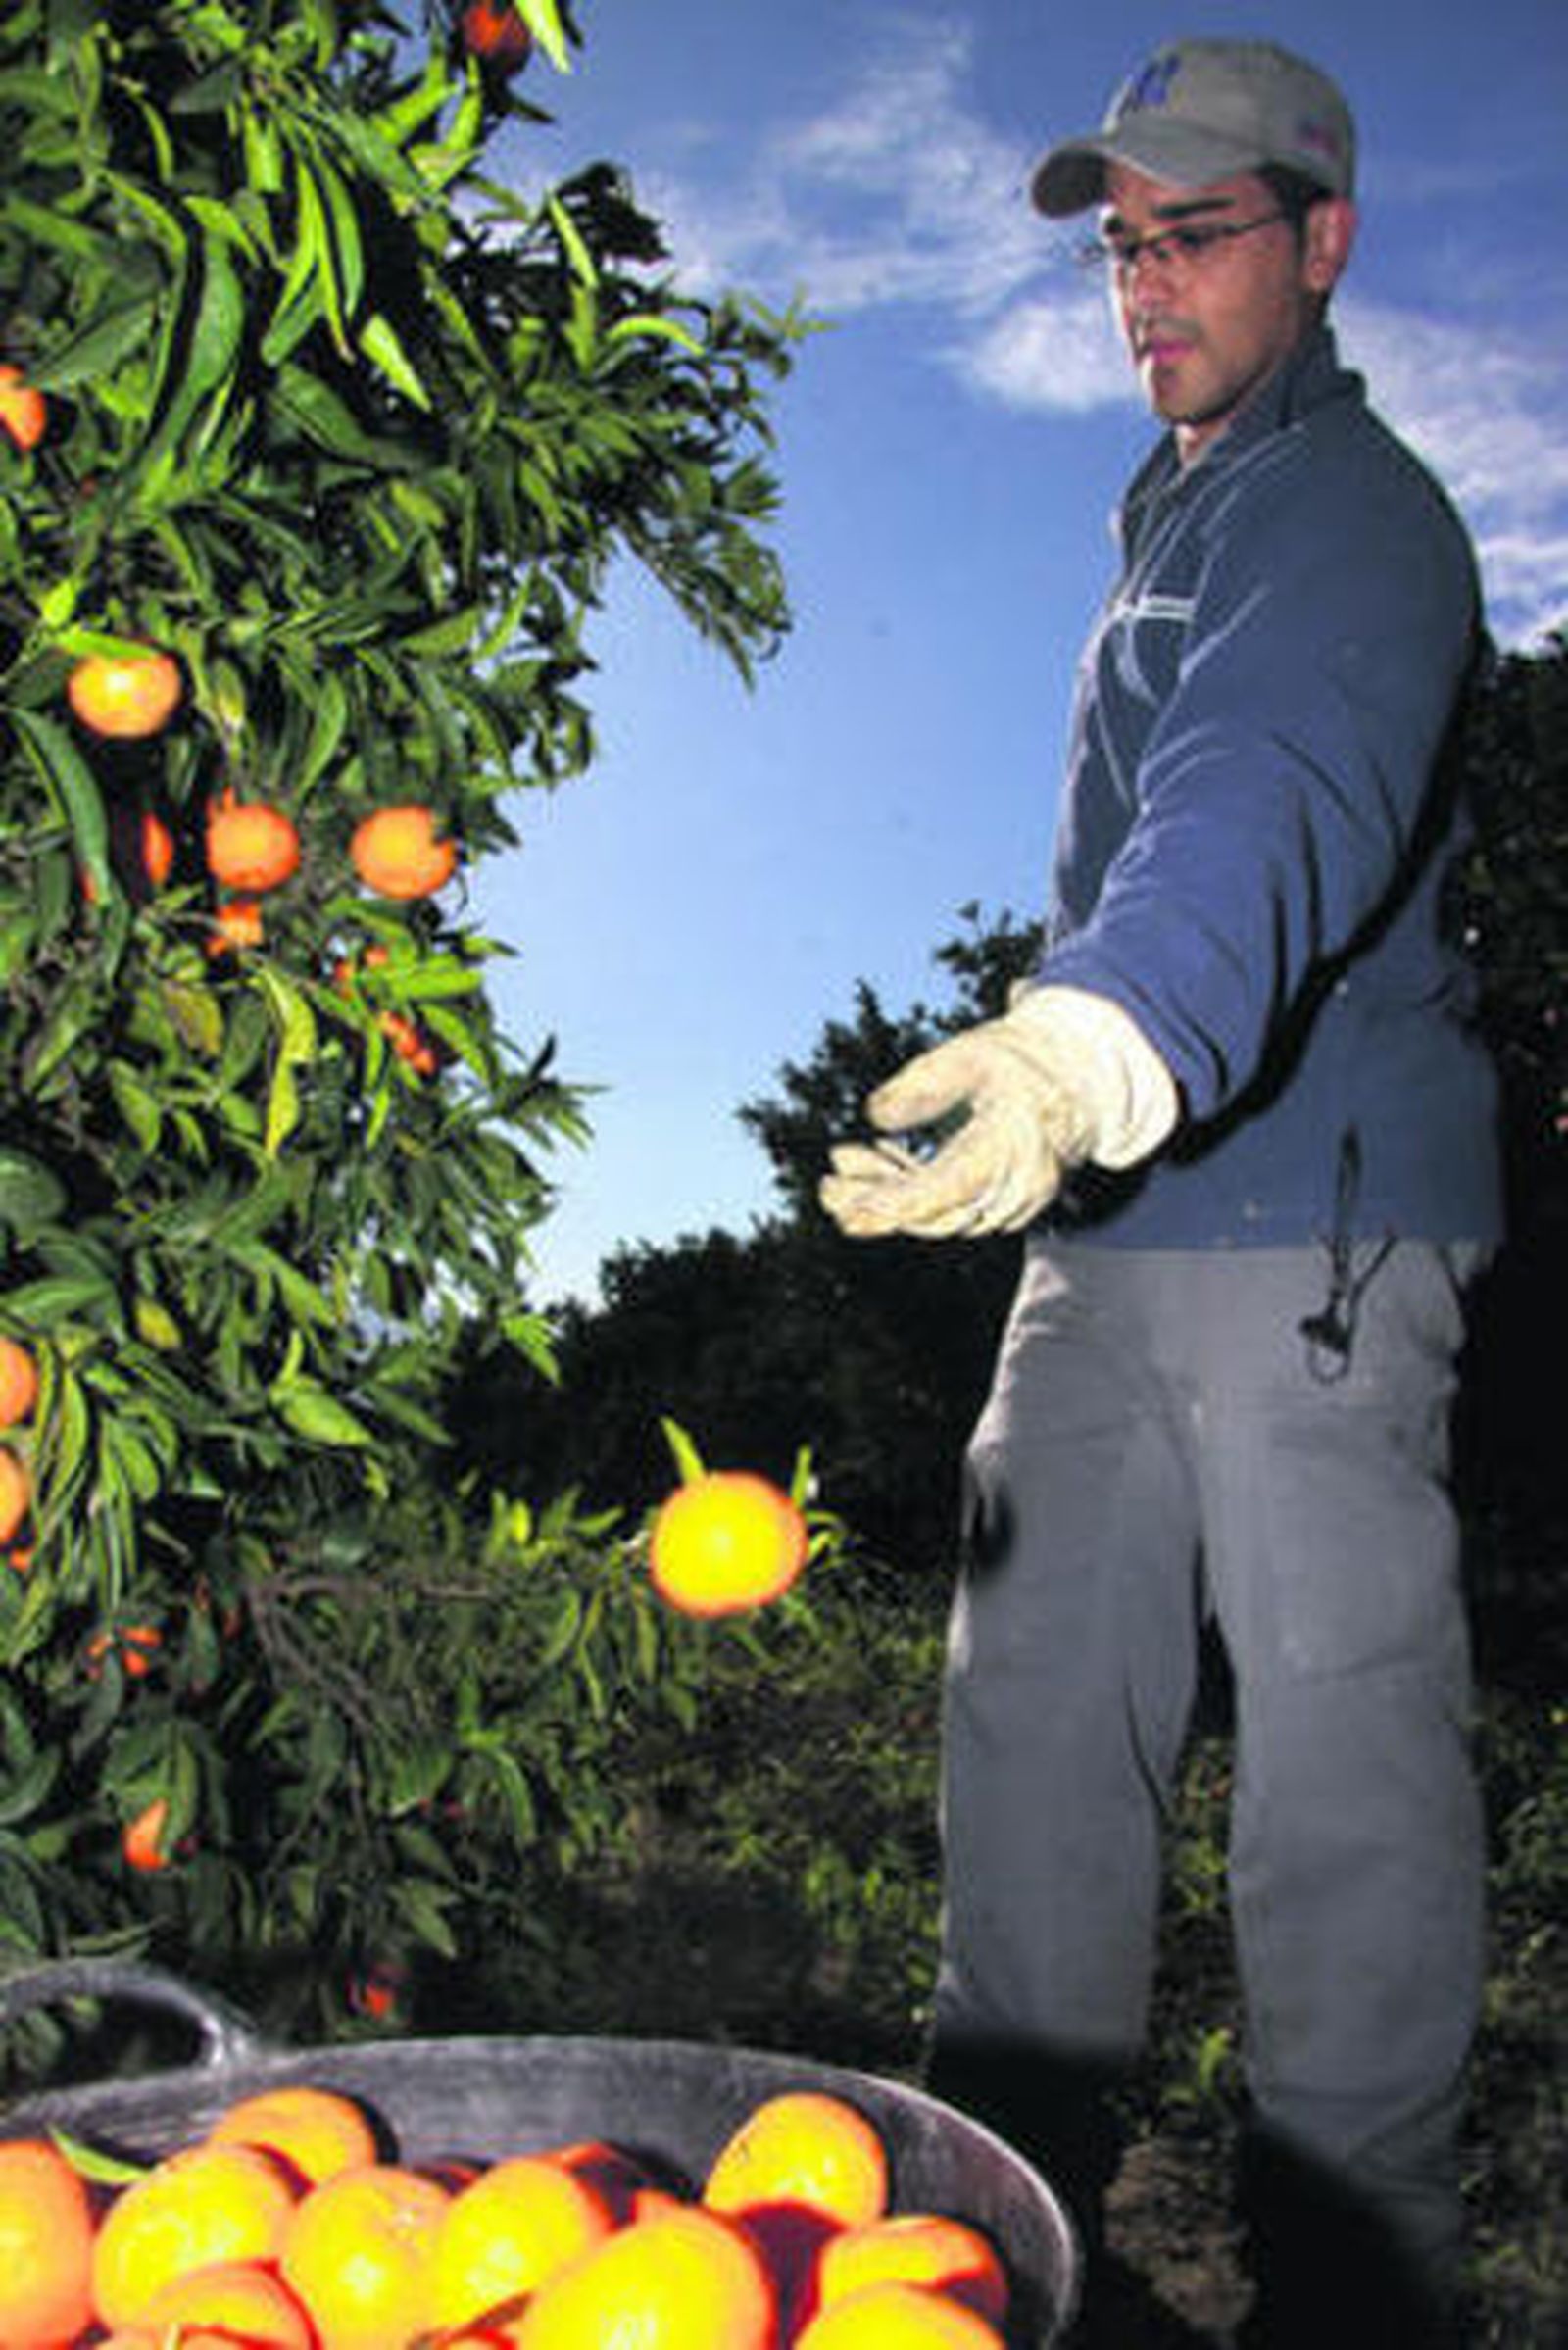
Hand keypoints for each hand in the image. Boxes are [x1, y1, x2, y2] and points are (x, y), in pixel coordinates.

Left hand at [819, 986, 1177, 1240]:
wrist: (1081, 1080)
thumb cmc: (1022, 1061)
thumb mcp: (969, 1054)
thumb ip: (923, 1084)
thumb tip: (876, 1115)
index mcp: (1009, 1149)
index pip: (944, 1190)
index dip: (893, 1204)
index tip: (847, 1210)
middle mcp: (1015, 1189)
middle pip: (935, 1213)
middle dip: (876, 1202)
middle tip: (826, 1186)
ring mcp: (1013, 1203)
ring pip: (938, 1216)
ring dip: (888, 1194)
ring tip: (845, 1161)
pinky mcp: (1002, 1202)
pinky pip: (950, 1208)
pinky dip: (912, 1190)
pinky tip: (878, 1163)